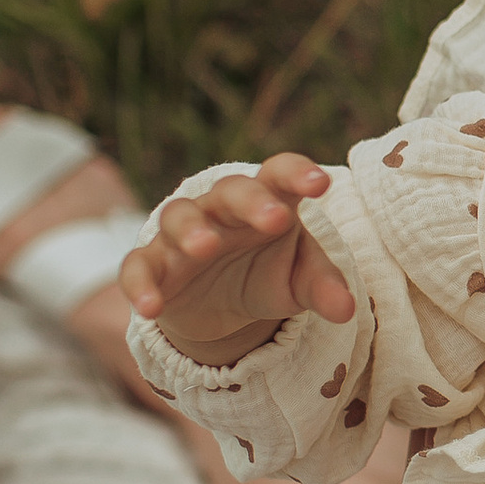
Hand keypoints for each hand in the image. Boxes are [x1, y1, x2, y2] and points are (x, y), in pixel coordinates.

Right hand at [122, 154, 353, 363]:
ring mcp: (183, 235)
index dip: (297, 173)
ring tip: (204, 247)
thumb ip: (322, 287)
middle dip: (251, 201)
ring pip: (178, 216)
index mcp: (268, 201)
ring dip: (190, 229)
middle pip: (231, 190)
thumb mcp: (300, 282)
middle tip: (274, 218)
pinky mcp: (153, 265)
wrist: (222, 304)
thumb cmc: (268, 272)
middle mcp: (222, 209)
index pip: (280, 174)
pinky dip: (140, 285)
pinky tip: (150, 308)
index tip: (320, 184)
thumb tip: (346, 310)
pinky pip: (138, 267)